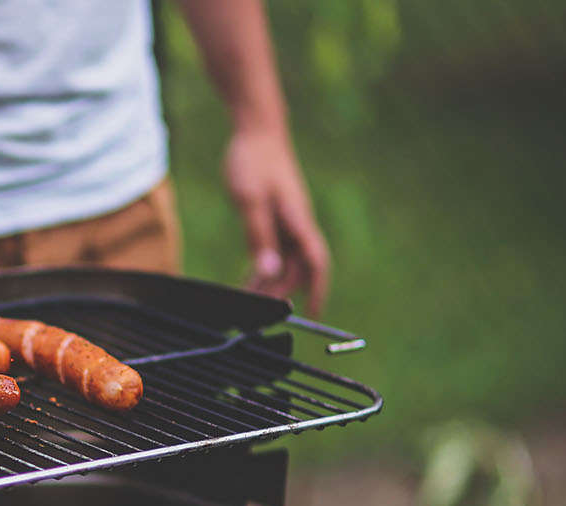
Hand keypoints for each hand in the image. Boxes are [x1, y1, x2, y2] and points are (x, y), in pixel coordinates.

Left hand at [223, 127, 330, 315]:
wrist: (257, 131)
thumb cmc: (253, 161)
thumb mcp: (250, 200)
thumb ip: (259, 236)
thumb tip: (270, 271)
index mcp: (298, 220)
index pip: (316, 263)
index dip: (317, 290)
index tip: (312, 314)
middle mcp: (298, 224)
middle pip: (298, 268)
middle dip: (281, 292)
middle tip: (256, 311)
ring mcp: (289, 220)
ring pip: (286, 261)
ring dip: (270, 281)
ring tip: (248, 299)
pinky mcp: (278, 216)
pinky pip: (276, 248)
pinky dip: (265, 265)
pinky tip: (250, 278)